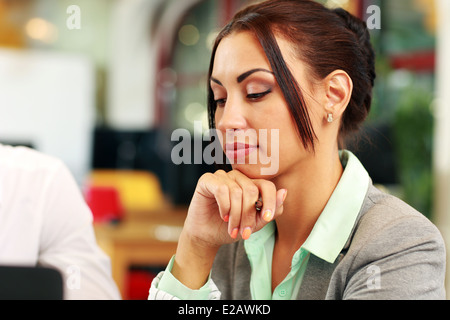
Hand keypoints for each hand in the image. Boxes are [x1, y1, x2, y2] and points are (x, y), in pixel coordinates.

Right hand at [172, 169, 286, 288]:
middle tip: (244, 232)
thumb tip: (284, 192)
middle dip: (249, 215)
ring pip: (237, 192)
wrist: (207, 237)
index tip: (267, 219)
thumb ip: (270, 210)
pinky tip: (223, 216)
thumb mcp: (255, 224)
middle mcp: (237, 177)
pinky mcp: (207, 180)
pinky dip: (224, 206)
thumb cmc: (230, 228)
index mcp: (251, 184)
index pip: (267, 185)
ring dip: (236, 215)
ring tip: (232, 228)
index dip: (270, 201)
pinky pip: (222, 189)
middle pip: (252, 191)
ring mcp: (222, 176)